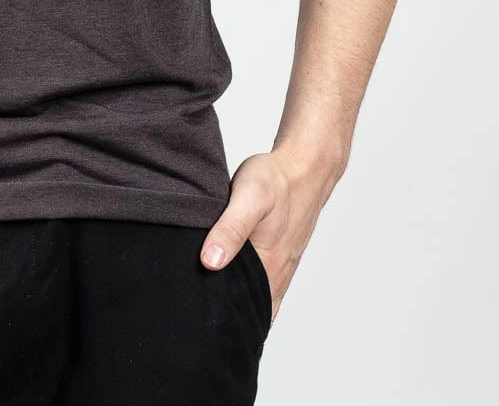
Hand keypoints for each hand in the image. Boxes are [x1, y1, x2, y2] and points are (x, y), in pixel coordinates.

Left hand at [200, 146, 342, 323]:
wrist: (304, 167)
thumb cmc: (275, 180)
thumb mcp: (248, 198)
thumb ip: (230, 230)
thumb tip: (210, 263)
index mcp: (268, 267)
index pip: (245, 312)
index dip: (220, 324)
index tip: (195, 331)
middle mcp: (276, 275)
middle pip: (250, 312)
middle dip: (226, 322)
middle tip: (194, 328)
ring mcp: (280, 268)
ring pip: (257, 301)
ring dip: (237, 308)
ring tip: (205, 316)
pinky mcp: (279, 257)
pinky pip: (263, 286)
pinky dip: (247, 294)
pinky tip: (228, 287)